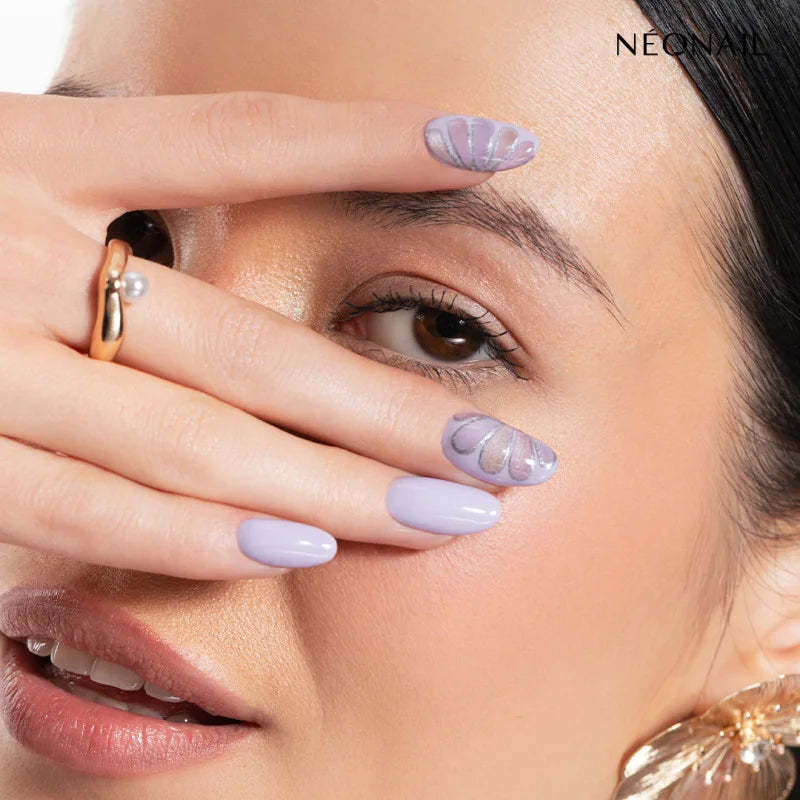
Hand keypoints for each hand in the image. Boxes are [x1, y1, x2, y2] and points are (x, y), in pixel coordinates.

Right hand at [0, 90, 555, 578]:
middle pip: (255, 346)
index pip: (243, 138)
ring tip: (452, 515)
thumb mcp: (4, 170)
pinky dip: (202, 534)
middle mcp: (14, 253)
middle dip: (395, 410)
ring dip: (338, 486)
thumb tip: (229, 234)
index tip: (502, 149)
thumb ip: (110, 204)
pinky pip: (93, 511)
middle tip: (514, 452)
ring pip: (198, 441)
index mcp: (36, 155)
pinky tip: (304, 547)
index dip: (377, 142)